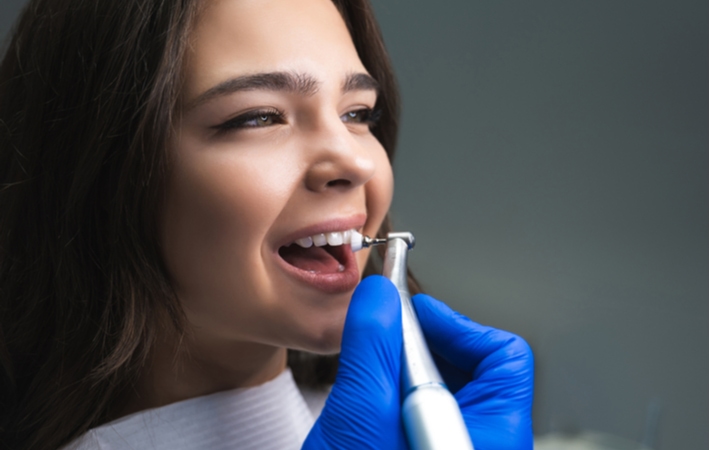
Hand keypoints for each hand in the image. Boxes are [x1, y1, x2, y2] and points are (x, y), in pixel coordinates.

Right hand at [302, 275, 533, 449]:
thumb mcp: (359, 424)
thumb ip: (373, 352)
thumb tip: (380, 295)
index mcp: (489, 444)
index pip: (504, 359)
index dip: (457, 326)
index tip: (409, 316)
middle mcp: (484, 449)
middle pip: (476, 370)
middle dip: (423, 348)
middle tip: (381, 348)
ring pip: (448, 390)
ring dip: (406, 373)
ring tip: (371, 386)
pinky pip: (426, 413)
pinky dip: (398, 396)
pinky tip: (371, 409)